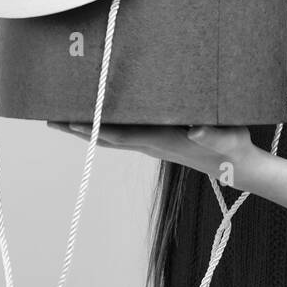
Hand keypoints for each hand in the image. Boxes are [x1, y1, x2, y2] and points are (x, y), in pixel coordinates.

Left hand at [46, 122, 261, 185]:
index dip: (95, 129)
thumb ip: (213, 133)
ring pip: (111, 137)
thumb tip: (195, 130)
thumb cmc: (233, 148)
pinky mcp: (158, 142)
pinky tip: (94, 121)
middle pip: (106, 137)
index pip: (121, 135)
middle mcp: (151, 145)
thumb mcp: (228, 137)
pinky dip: (103, 128)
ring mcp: (153, 145)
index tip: (71, 122)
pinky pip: (123, 135)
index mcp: (162, 141)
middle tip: (48, 119)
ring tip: (60, 119)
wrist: (239, 168)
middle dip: (78, 129)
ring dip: (86, 129)